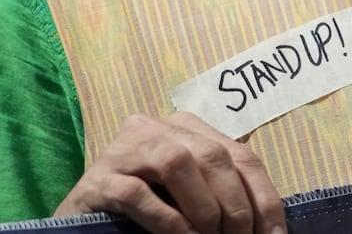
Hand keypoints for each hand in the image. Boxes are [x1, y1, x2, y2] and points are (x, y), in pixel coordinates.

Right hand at [56, 112, 285, 233]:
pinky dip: (168, 221)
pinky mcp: (99, 179)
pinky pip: (139, 194)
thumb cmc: (143, 212)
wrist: (82, 222)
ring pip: (177, 163)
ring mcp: (123, 150)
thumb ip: (221, 195)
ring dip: (204, 209)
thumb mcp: (190, 197)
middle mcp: (155, 127)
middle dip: (236, 205)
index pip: (239, 154)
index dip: (263, 196)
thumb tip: (269, 228)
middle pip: (213, 155)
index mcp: (185, 128)